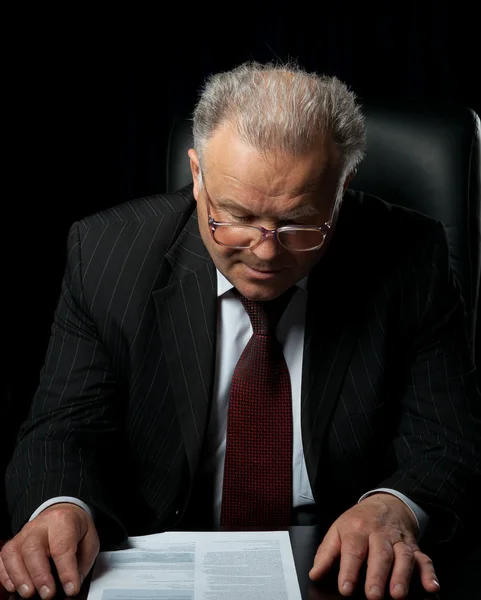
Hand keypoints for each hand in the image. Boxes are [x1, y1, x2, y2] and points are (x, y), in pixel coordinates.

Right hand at [0, 503, 98, 598]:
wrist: (64, 511)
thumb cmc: (76, 528)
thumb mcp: (89, 541)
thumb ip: (81, 564)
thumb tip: (72, 587)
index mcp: (63, 521)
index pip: (62, 547)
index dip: (66, 571)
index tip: (71, 589)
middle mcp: (40, 525)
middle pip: (33, 548)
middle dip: (39, 575)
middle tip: (48, 594)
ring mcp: (24, 533)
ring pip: (13, 552)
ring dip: (19, 576)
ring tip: (28, 593)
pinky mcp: (14, 542)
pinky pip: (3, 557)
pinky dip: (5, 574)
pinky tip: (13, 587)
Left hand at [309, 493, 439, 598]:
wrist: (385, 503)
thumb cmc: (358, 522)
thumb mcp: (338, 530)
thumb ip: (326, 553)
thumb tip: (314, 574)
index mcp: (357, 529)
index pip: (353, 550)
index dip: (349, 570)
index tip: (345, 588)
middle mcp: (380, 535)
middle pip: (380, 554)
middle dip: (377, 576)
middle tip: (373, 596)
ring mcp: (399, 541)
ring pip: (403, 557)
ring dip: (402, 576)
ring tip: (398, 595)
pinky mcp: (414, 548)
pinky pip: (425, 560)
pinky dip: (429, 573)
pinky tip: (432, 587)